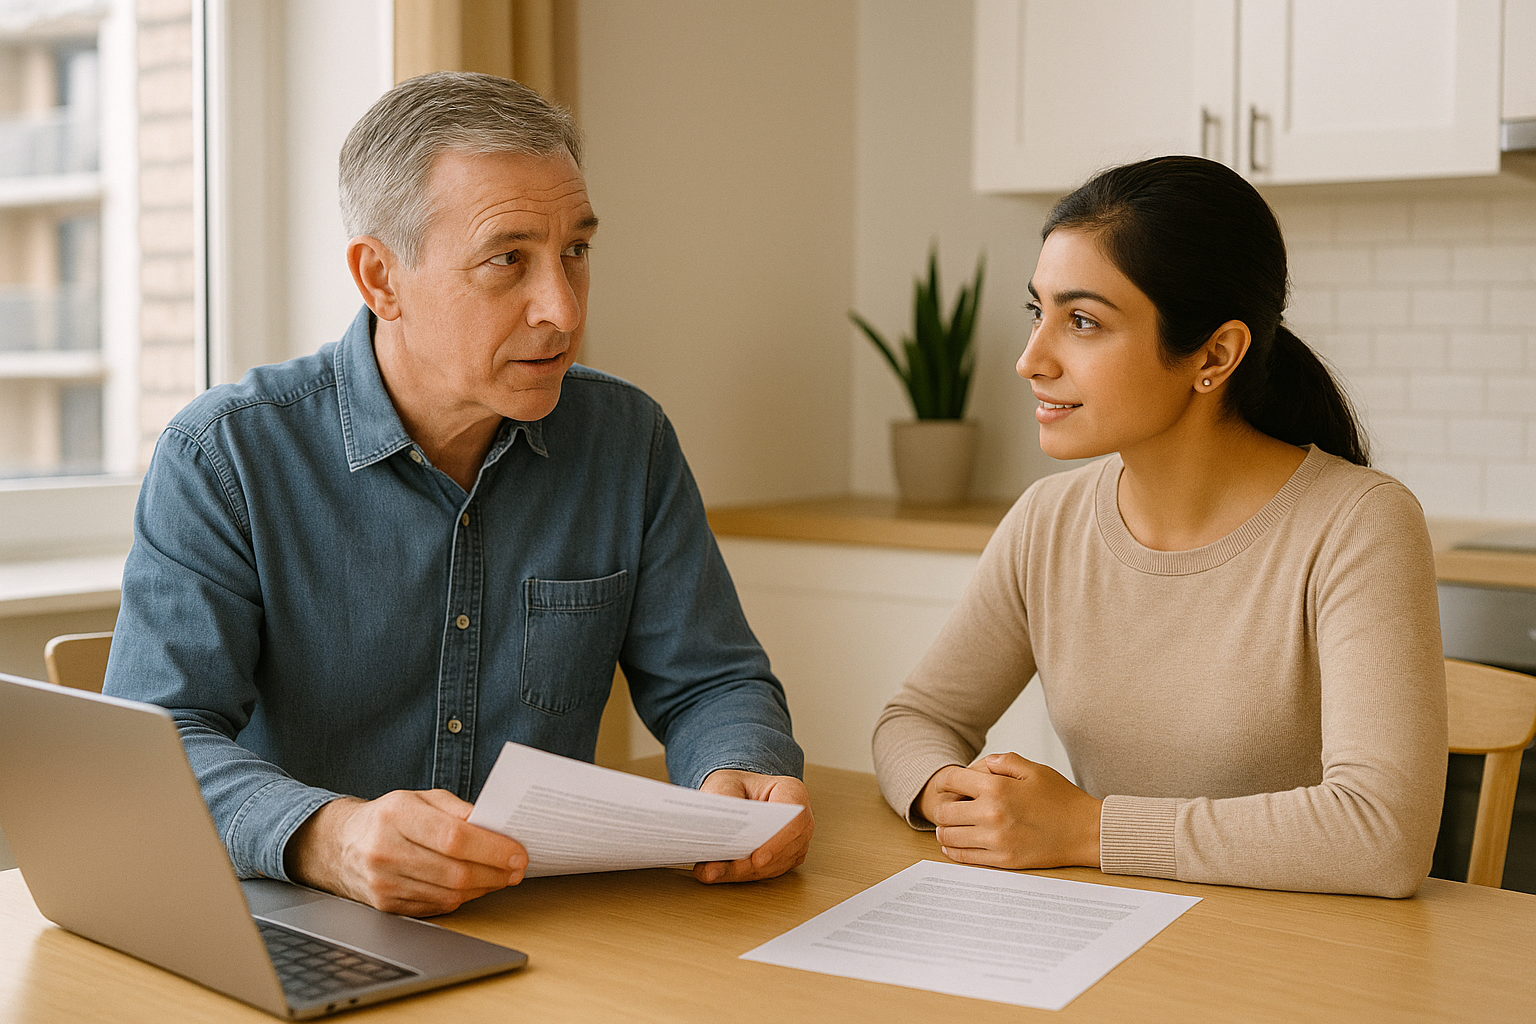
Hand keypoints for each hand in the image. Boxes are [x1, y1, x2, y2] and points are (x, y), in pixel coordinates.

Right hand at [284, 789, 528, 916]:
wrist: (340, 845)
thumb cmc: (389, 816)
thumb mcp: (420, 798)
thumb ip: (458, 809)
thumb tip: (496, 827)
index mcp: (397, 814)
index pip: (454, 837)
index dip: (492, 848)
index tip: (518, 853)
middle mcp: (386, 850)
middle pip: (455, 871)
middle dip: (495, 872)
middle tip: (517, 868)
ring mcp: (383, 882)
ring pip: (449, 893)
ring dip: (483, 887)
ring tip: (500, 876)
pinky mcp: (385, 905)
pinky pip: (436, 906)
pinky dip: (462, 898)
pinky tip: (473, 886)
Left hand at [693, 770, 813, 882]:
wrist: (737, 792)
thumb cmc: (736, 785)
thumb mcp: (725, 783)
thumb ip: (723, 799)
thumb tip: (719, 828)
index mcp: (792, 792)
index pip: (795, 820)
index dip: (778, 842)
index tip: (757, 858)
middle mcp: (800, 819)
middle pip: (784, 849)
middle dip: (751, 864)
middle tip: (720, 868)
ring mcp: (796, 841)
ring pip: (775, 865)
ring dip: (743, 872)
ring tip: (712, 871)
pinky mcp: (786, 857)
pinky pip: (769, 872)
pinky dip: (743, 875)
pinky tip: (720, 873)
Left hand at [917, 752, 1101, 869]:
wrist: (1086, 832)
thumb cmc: (1062, 800)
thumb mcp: (1034, 769)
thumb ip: (1003, 761)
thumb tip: (980, 765)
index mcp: (997, 788)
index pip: (950, 781)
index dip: (944, 781)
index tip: (948, 786)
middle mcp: (992, 814)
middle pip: (943, 812)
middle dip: (942, 807)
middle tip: (950, 807)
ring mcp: (996, 840)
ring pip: (949, 837)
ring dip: (945, 830)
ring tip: (952, 825)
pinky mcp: (1002, 860)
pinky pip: (964, 858)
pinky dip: (954, 851)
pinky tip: (956, 844)